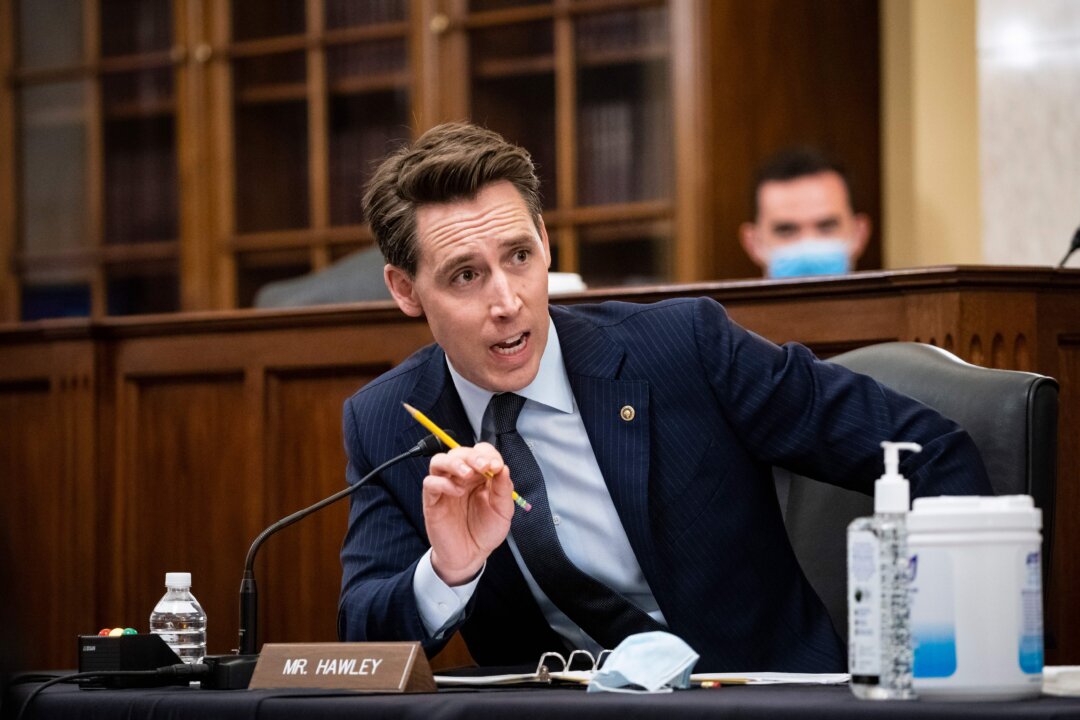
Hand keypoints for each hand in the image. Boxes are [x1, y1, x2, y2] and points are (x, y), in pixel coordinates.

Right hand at [423, 442, 513, 585]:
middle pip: (460, 452)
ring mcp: (445, 487)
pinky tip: (457, 492)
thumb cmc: (485, 532)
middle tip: (484, 466)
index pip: (481, 452)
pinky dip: (443, 483)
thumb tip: (503, 468)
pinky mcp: (433, 500)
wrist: (470, 556)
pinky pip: (430, 483)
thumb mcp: (503, 511)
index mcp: (480, 476)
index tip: (496, 466)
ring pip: (440, 461)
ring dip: (454, 462)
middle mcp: (461, 477)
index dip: (488, 454)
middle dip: (473, 456)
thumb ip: (503, 489)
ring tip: (467, 474)